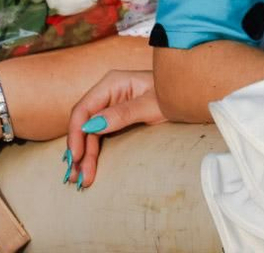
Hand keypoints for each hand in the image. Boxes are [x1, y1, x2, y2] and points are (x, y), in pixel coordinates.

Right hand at [64, 69, 165, 189]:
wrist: (187, 95)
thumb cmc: (172, 94)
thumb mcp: (150, 105)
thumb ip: (122, 114)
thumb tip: (92, 126)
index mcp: (111, 83)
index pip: (83, 109)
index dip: (76, 133)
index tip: (76, 156)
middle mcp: (107, 94)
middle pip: (84, 125)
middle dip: (80, 151)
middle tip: (78, 177)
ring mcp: (111, 106)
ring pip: (90, 134)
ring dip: (85, 156)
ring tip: (80, 179)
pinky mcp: (116, 119)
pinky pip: (99, 136)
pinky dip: (93, 152)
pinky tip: (87, 167)